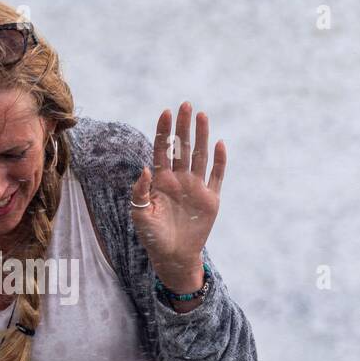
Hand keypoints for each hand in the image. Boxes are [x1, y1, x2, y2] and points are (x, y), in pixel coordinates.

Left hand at [130, 102, 226, 291]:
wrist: (173, 256)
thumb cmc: (152, 236)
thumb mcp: (140, 214)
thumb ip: (140, 192)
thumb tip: (146, 168)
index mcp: (161, 181)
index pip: (162, 149)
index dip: (164, 131)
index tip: (165, 112)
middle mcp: (179, 179)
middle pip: (182, 147)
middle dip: (183, 126)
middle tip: (185, 104)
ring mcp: (196, 187)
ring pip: (199, 156)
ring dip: (201, 136)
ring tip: (202, 115)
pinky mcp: (210, 199)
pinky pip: (216, 176)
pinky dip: (219, 160)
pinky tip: (219, 144)